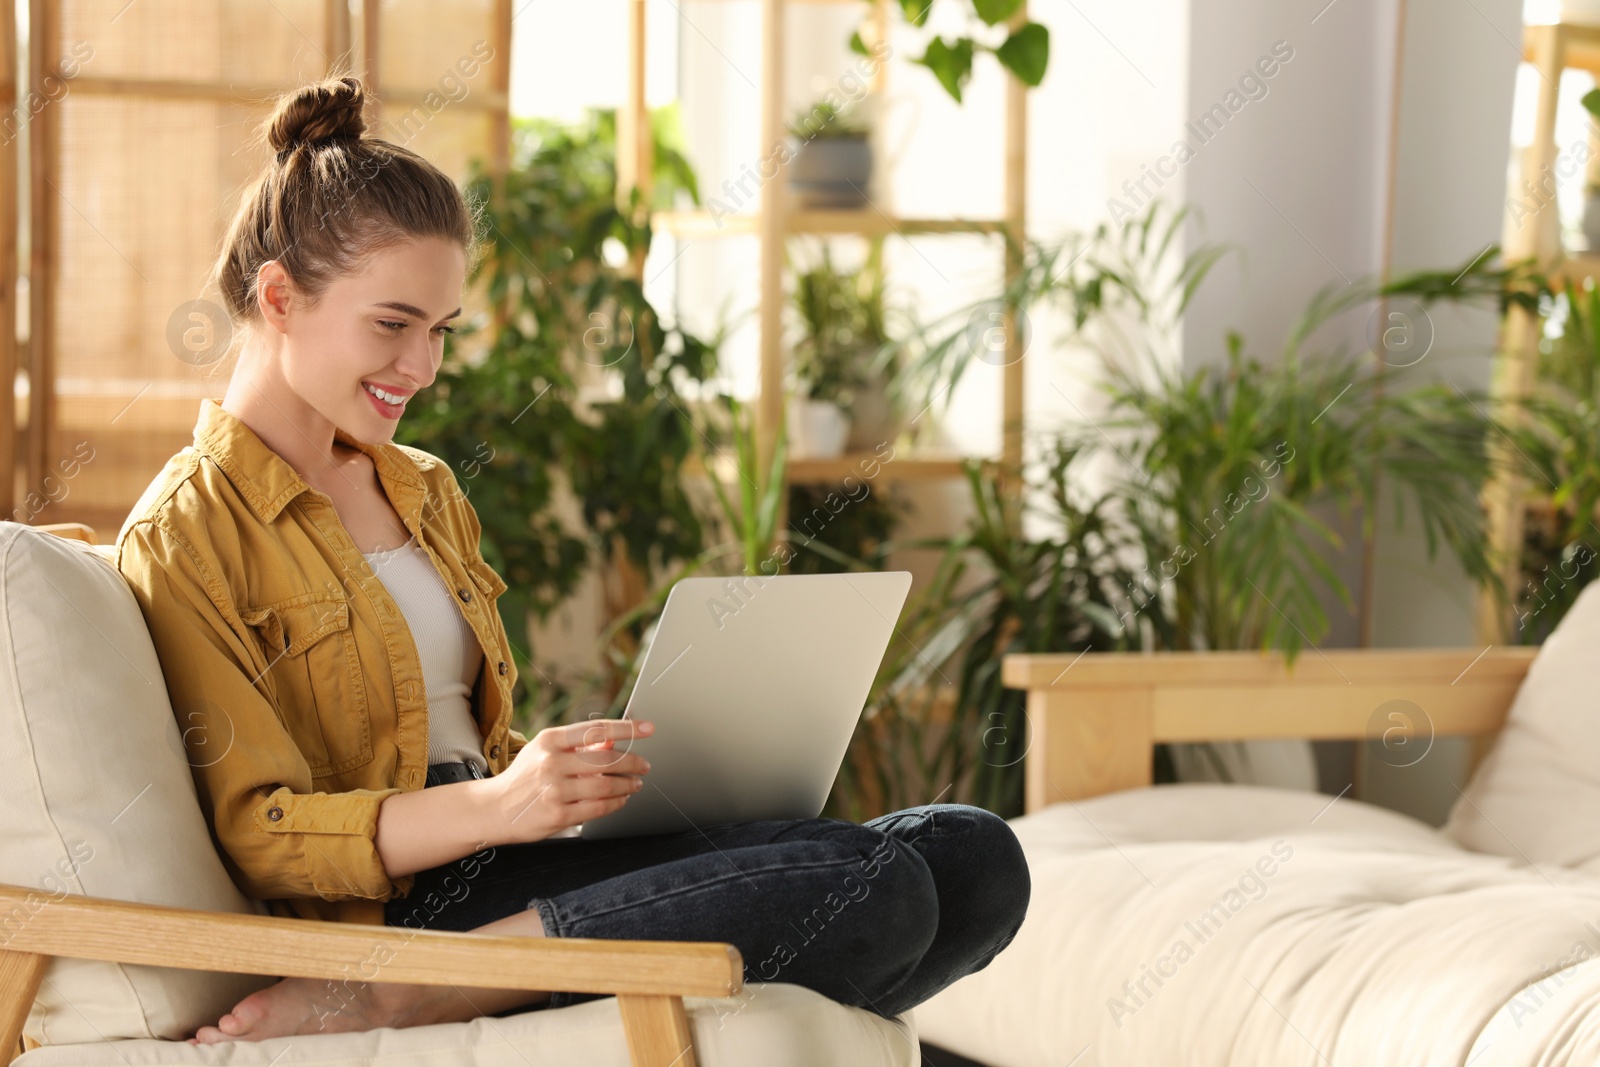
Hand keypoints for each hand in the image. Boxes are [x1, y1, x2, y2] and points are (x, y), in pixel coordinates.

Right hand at [482, 718, 653, 844]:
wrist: (494, 809)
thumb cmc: (525, 776)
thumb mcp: (546, 751)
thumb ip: (578, 746)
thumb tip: (612, 742)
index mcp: (550, 741)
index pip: (597, 729)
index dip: (627, 728)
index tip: (649, 728)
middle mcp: (551, 763)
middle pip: (606, 760)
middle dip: (632, 763)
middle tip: (644, 766)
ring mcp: (554, 790)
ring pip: (605, 787)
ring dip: (627, 785)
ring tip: (635, 784)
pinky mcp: (557, 815)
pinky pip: (597, 809)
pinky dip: (615, 804)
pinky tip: (621, 800)